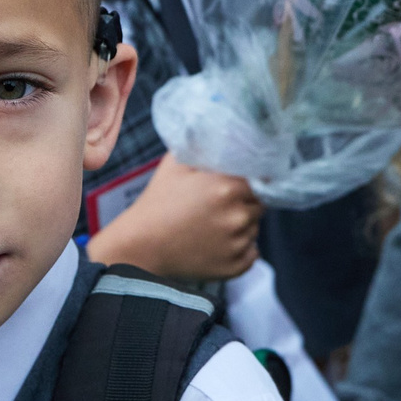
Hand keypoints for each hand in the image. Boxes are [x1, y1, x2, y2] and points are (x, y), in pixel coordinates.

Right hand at [85, 154, 260, 281]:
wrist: (140, 246)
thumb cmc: (157, 202)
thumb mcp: (176, 165)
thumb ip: (203, 146)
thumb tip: (223, 132)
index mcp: (227, 187)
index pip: (260, 179)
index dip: (248, 181)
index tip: (237, 185)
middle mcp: (238, 215)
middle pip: (259, 204)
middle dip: (244, 203)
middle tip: (218, 206)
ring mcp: (237, 243)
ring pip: (254, 228)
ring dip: (241, 226)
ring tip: (212, 226)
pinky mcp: (235, 267)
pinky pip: (252, 253)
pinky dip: (240, 249)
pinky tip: (217, 244)